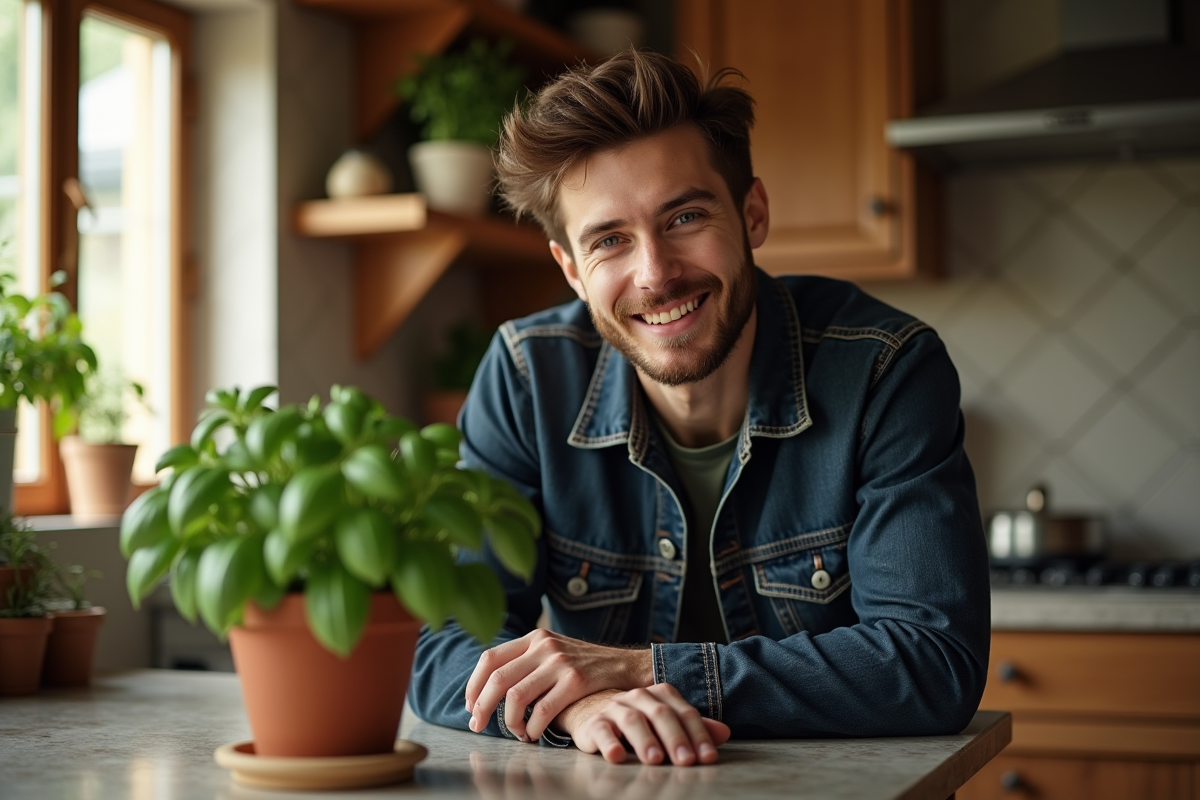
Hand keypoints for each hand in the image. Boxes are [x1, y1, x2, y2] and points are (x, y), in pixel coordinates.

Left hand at [465, 629, 652, 740]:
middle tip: (477, 726)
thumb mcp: (554, 650)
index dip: (474, 685)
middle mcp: (544, 646)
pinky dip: (532, 728)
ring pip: (516, 697)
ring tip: (515, 733)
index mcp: (534, 638)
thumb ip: (527, 660)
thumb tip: (489, 687)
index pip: (490, 658)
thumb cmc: (584, 664)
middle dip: (481, 707)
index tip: (470, 706)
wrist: (625, 665)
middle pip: (498, 679)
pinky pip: (542, 711)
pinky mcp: (576, 681)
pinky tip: (533, 734)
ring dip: (508, 722)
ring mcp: (560, 663)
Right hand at [559, 684, 730, 765]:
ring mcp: (616, 708)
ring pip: (633, 720)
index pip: (684, 713)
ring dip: (645, 740)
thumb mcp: (667, 724)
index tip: (708, 757)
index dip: (698, 735)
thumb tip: (724, 733)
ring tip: (655, 759)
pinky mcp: (594, 723)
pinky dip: (609, 743)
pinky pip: (601, 731)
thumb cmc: (638, 721)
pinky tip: (616, 756)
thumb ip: (693, 728)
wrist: (592, 711)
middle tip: (686, 760)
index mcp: (661, 695)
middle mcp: (639, 697)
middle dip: (676, 738)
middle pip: (661, 714)